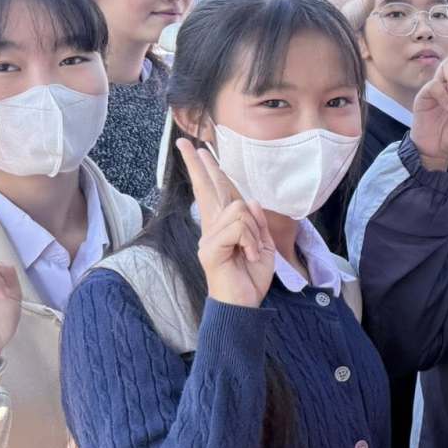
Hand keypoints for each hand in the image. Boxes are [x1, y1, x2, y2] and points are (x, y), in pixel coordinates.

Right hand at [178, 139, 275, 307]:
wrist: (244, 304)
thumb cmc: (251, 277)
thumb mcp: (263, 244)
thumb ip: (257, 221)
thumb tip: (246, 199)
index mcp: (224, 225)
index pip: (216, 191)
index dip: (207, 169)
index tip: (197, 150)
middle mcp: (212, 227)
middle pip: (207, 188)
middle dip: (198, 164)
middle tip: (185, 142)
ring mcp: (208, 237)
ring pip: (238, 209)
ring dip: (254, 230)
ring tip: (252, 252)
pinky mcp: (210, 248)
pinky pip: (238, 226)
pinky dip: (251, 241)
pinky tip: (248, 256)